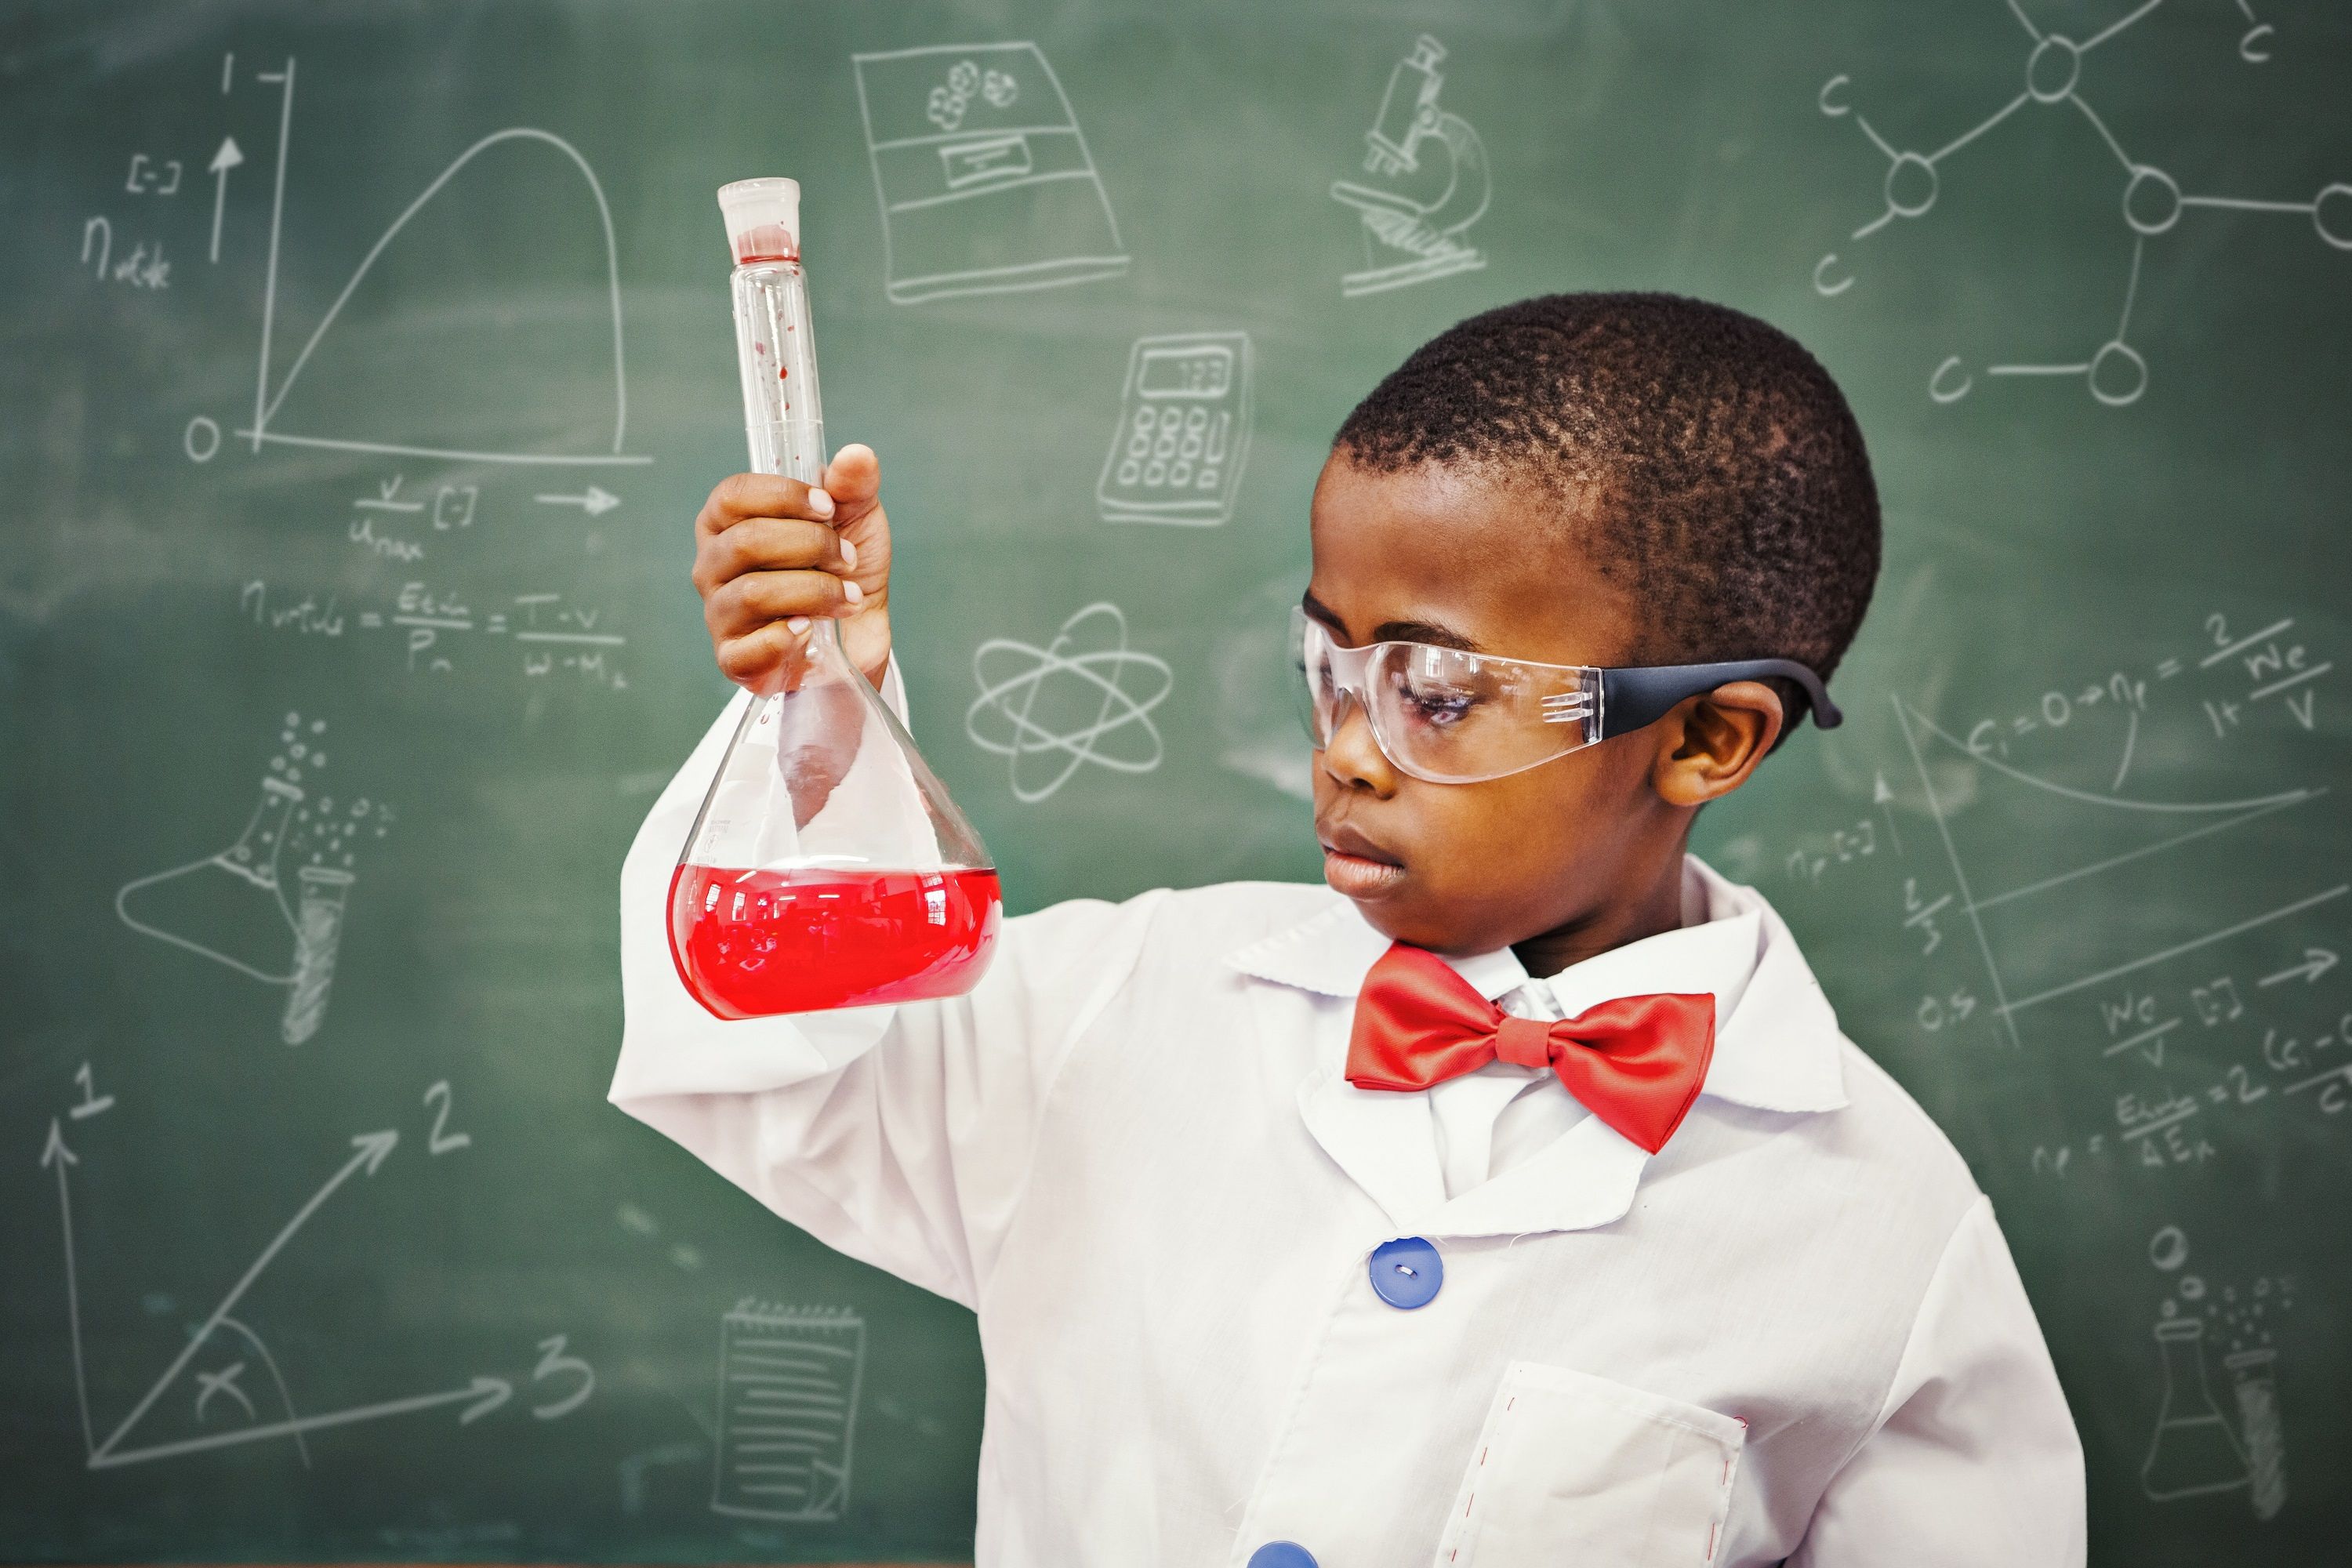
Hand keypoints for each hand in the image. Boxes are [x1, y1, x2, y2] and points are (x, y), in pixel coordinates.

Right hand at [690, 444, 893, 693]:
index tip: (828, 508)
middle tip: (847, 558)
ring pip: (754, 593)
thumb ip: (853, 486)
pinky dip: (787, 637)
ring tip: (847, 596)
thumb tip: (856, 456)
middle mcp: (713, 566)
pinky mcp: (733, 659)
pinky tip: (811, 631)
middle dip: (811, 546)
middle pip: (746, 541)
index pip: (732, 496)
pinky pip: (748, 649)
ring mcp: (719, 614)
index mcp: (728, 523)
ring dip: (814, 591)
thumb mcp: (857, 521)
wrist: (858, 635)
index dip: (782, 496)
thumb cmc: (843, 571)